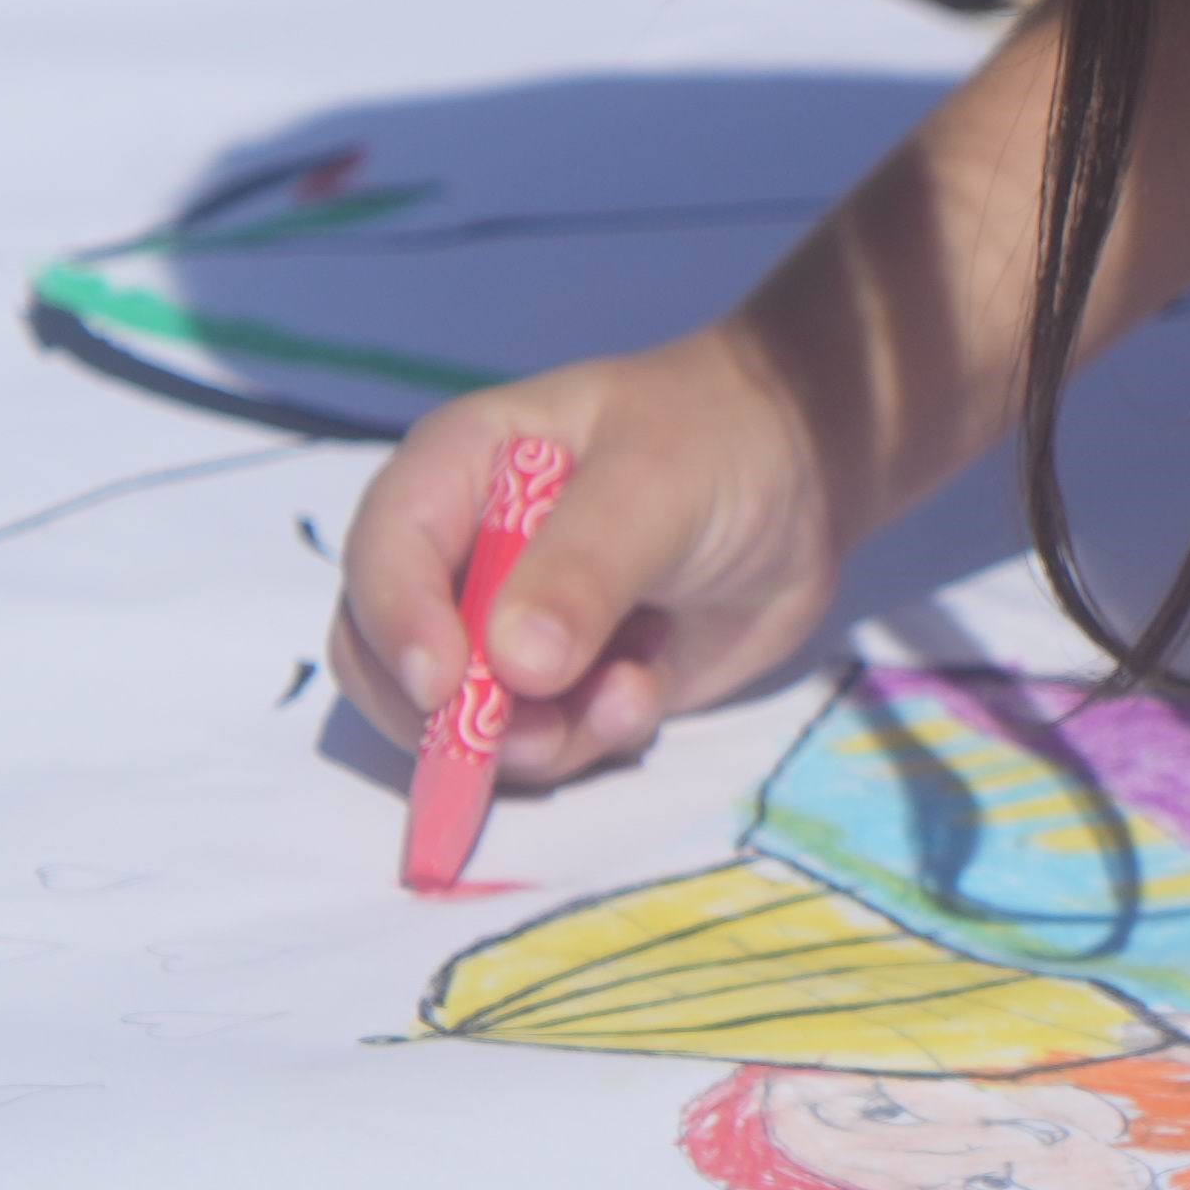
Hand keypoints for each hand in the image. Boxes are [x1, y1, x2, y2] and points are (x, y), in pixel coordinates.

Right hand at [332, 325, 872, 794]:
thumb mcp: (656, 488)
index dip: (396, 623)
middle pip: (390, 658)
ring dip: (535, 738)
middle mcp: (462, 556)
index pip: (383, 552)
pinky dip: (590, 738)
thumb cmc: (720, 443)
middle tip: (536, 731)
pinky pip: (542, 746)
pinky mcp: (563, 687)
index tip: (445, 690)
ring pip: (462, 723)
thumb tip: (512, 664)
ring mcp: (508, 630)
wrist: (806, 482)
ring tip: (621, 699)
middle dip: (456, 714)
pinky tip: (646, 687)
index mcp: (458, 472)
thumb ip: (583, 570)